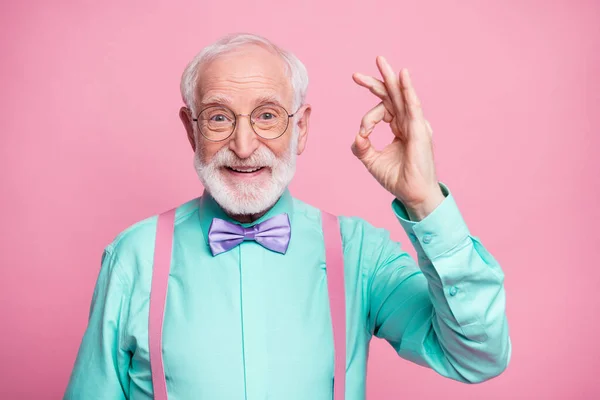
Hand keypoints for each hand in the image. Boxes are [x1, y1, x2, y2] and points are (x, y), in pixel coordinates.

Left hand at [351, 56, 443, 217]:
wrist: (412, 194)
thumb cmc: (397, 179)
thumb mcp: (372, 161)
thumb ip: (362, 147)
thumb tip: (356, 136)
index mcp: (399, 128)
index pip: (382, 111)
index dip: (368, 119)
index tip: (363, 133)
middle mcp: (408, 123)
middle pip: (391, 96)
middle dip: (376, 82)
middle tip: (356, 74)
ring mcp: (415, 125)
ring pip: (401, 96)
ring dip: (390, 78)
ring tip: (380, 61)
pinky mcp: (420, 130)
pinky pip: (413, 106)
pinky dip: (408, 90)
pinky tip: (402, 75)